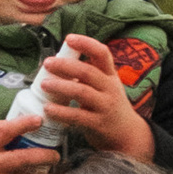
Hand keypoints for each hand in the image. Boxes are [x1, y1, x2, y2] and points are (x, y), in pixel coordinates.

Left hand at [37, 34, 156, 161]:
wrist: (128, 135)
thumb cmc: (110, 106)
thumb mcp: (106, 86)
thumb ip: (88, 74)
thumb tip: (58, 61)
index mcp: (110, 75)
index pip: (102, 53)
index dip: (86, 44)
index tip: (69, 38)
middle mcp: (110, 88)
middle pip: (88, 72)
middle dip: (66, 65)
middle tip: (48, 63)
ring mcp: (105, 106)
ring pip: (82, 92)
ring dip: (61, 87)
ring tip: (44, 85)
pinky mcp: (99, 124)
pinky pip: (78, 116)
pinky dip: (61, 112)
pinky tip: (48, 109)